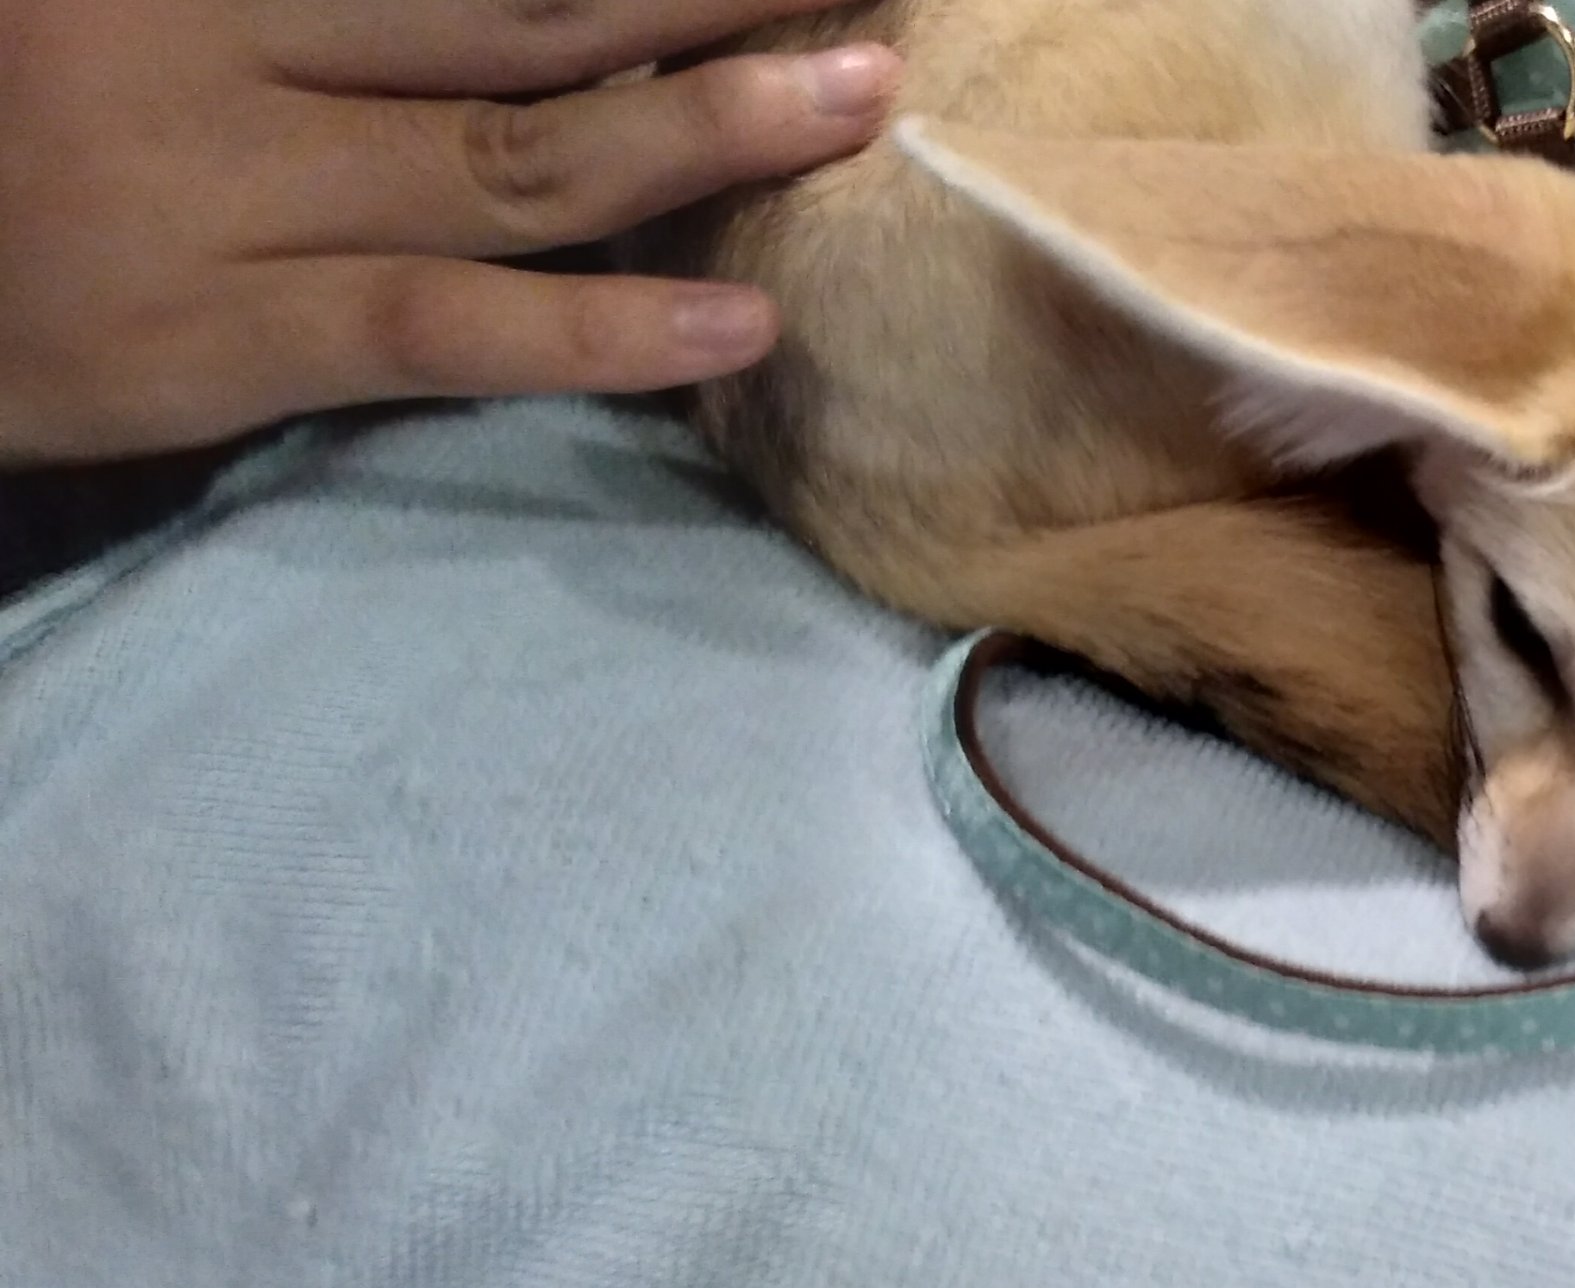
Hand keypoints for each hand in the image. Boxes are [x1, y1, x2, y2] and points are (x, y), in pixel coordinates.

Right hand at [0, 0, 901, 467]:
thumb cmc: (10, 114)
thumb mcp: (150, 9)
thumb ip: (332, 4)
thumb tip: (525, 9)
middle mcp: (210, 41)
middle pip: (529, 7)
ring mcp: (215, 195)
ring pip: (515, 157)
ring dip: (708, 125)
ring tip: (862, 95)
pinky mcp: (214, 339)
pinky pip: (439, 330)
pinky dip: (599, 332)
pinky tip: (744, 325)